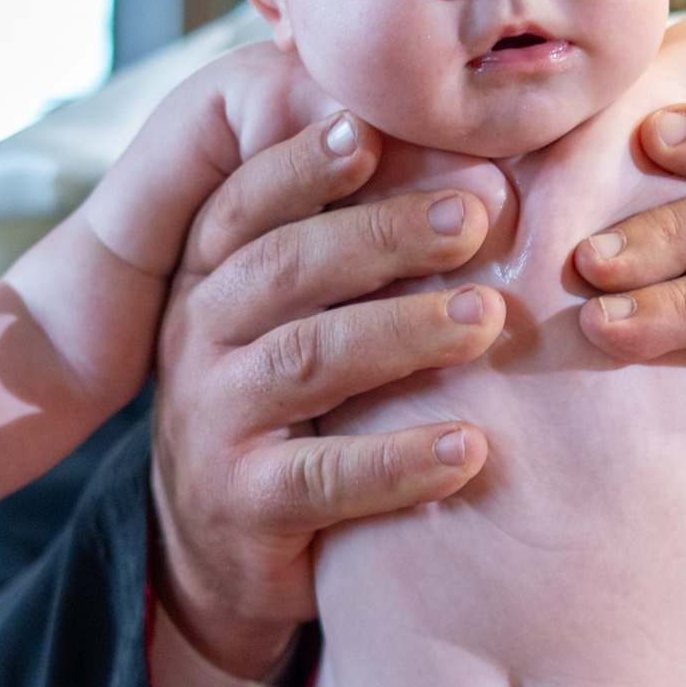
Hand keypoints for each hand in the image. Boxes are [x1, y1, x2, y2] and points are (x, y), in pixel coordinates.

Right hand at [148, 108, 505, 686]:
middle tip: (474, 217)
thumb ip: (342, 258)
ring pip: (306, 361)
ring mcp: (214, 424)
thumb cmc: (286, 413)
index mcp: (212, 281)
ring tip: (485, 320)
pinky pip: (324, 477)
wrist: (216, 556)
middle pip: (286, 269)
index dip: (303, 164)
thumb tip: (463, 168)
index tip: (371, 130)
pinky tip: (468, 450)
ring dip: (402, 334)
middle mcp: (200, 341)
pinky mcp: (244, 506)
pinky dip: (399, 462)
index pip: (249, 206)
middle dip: (381, 235)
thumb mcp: (291, 325)